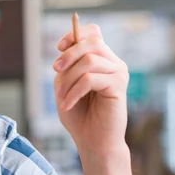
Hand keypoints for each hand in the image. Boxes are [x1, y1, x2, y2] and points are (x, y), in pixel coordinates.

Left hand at [53, 24, 129, 153]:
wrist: (92, 141)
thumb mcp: (65, 85)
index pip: (94, 33)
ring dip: (68, 79)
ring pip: (89, 61)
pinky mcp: (119, 87)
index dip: (75, 35)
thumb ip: (67, 66)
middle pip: (92, 43)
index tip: (59, 47)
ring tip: (61, 97)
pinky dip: (73, 92)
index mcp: (101, 60)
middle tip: (55, 70)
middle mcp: (113, 63)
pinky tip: (67, 105)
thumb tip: (66, 47)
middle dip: (69, 55)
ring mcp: (118, 73)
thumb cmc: (78, 114)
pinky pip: (90, 79)